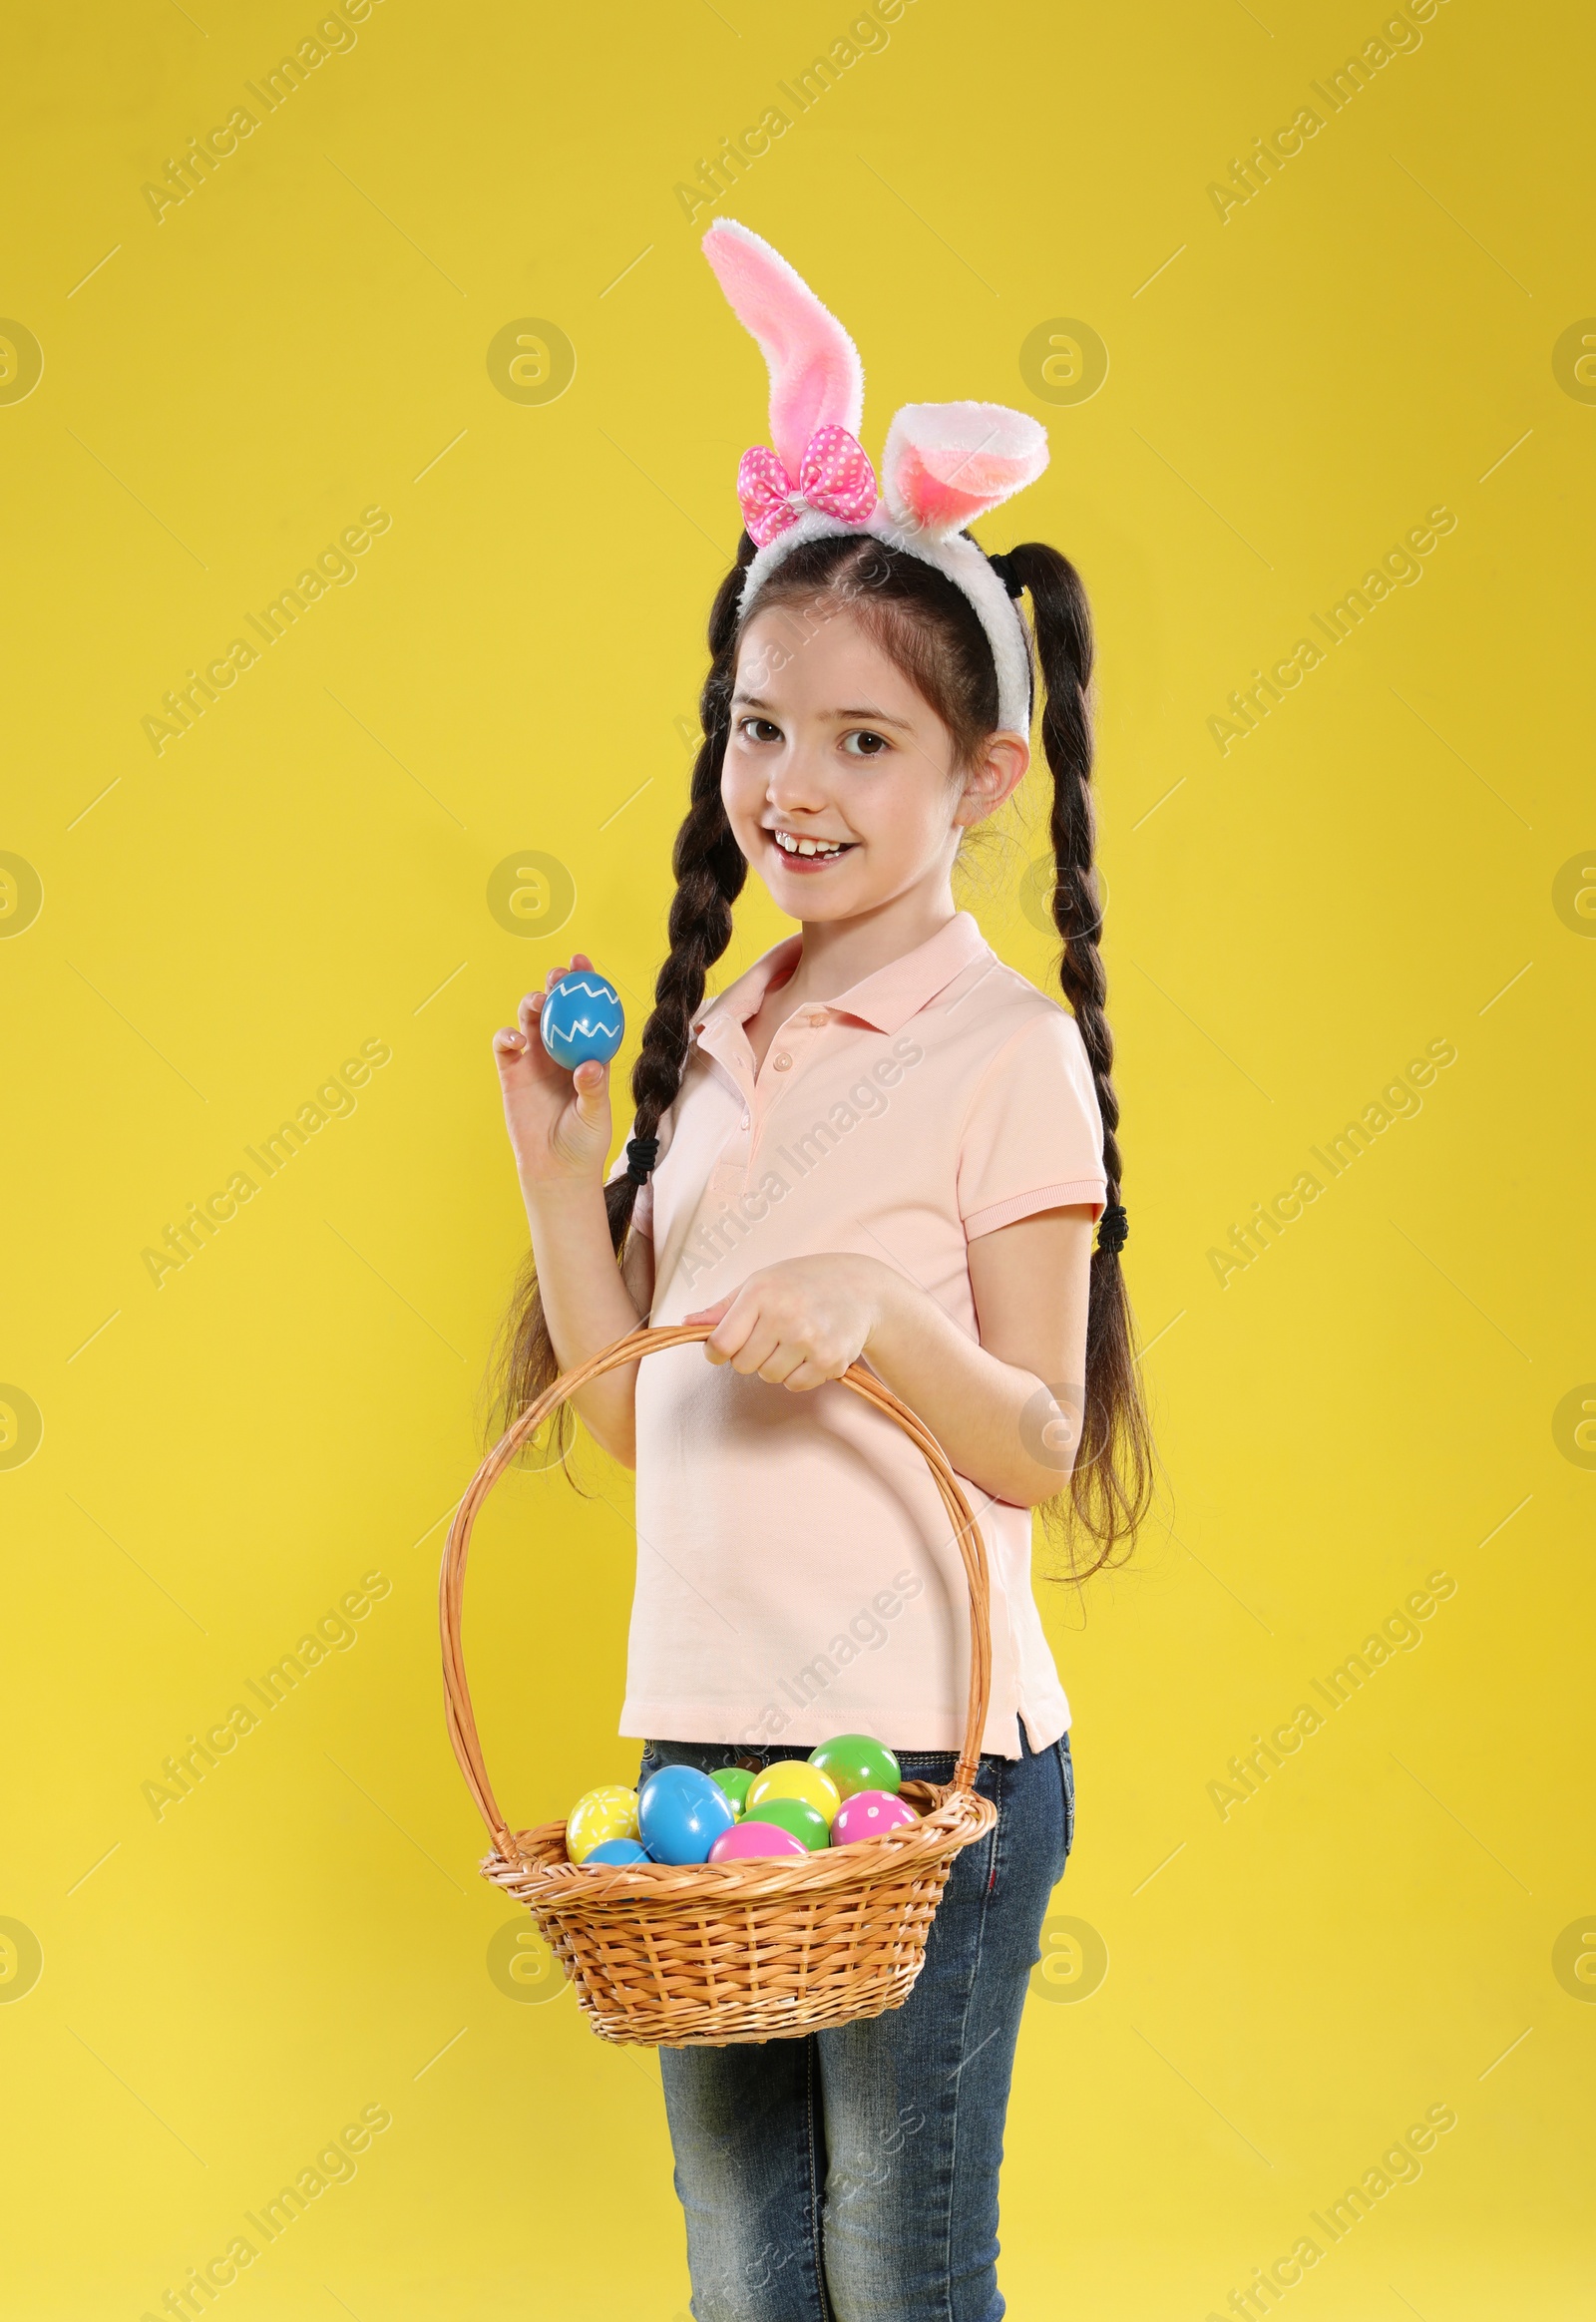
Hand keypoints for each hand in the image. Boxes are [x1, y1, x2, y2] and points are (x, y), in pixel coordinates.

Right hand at [492, 954, 612, 1190]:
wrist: (556, 1169)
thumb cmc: (584, 1143)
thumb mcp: (596, 1117)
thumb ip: (593, 1090)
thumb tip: (589, 1065)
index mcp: (586, 1052)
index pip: (588, 1011)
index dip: (585, 984)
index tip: (584, 964)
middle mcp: (560, 1050)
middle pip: (557, 1007)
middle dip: (556, 984)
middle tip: (559, 976)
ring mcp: (534, 1059)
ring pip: (529, 1019)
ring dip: (532, 1004)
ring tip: (540, 1005)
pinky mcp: (511, 1072)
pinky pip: (504, 1045)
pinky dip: (507, 1035)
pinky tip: (516, 1039)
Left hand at [684, 1255, 892, 1390]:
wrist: (863, 1288)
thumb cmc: (803, 1282)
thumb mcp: (761, 1282)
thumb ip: (723, 1308)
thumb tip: (685, 1325)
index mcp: (761, 1294)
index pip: (720, 1344)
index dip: (716, 1352)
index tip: (724, 1348)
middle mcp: (785, 1317)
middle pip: (743, 1365)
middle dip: (750, 1356)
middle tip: (770, 1335)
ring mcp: (809, 1341)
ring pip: (769, 1377)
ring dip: (776, 1365)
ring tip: (795, 1339)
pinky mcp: (830, 1361)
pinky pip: (795, 1385)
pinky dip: (799, 1374)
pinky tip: (812, 1350)